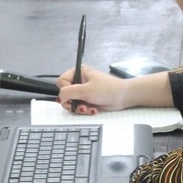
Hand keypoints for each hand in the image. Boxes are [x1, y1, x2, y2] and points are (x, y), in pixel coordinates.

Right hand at [58, 64, 174, 113]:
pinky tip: (93, 110)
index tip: (72, 97)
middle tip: (80, 106)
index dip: (65, 91)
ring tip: (88, 109)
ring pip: (71, 102)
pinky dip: (85, 110)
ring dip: (79, 108)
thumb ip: (69, 92)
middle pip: (65, 94)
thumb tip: (59, 98)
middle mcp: (79, 81)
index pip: (61, 82)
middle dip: (72, 102)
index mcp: (78, 72)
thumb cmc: (106, 89)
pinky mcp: (88, 100)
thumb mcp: (86, 90)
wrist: (124, 97)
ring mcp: (83, 91)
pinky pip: (79, 107)